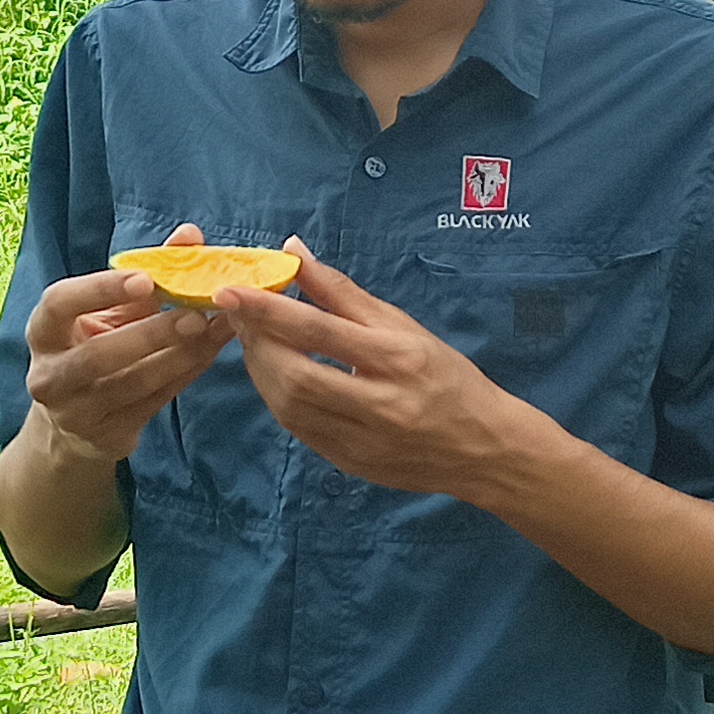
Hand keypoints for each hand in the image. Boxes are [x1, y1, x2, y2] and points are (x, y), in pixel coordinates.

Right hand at [23, 221, 232, 462]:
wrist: (74, 423)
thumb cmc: (94, 348)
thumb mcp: (108, 311)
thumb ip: (145, 274)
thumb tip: (190, 235)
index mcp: (42, 333)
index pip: (59, 305)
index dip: (99, 290)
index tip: (143, 278)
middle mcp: (49, 376)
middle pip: (98, 354)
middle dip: (151, 332)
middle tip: (195, 313)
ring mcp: (76, 412)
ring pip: (132, 382)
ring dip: (179, 355)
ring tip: (212, 330)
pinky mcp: (107, 436)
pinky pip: (153, 402)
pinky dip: (185, 374)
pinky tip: (209, 352)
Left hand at [226, 238, 566, 501]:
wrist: (483, 448)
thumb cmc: (447, 377)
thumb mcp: (403, 326)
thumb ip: (343, 292)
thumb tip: (295, 251)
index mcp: (396, 359)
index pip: (320, 331)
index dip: (268, 311)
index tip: (230, 291)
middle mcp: (379, 403)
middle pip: (296, 375)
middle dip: (258, 344)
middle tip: (240, 317)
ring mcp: (362, 440)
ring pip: (289, 407)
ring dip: (262, 371)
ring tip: (256, 342)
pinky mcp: (350, 462)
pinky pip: (298, 429)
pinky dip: (278, 398)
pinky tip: (277, 376)